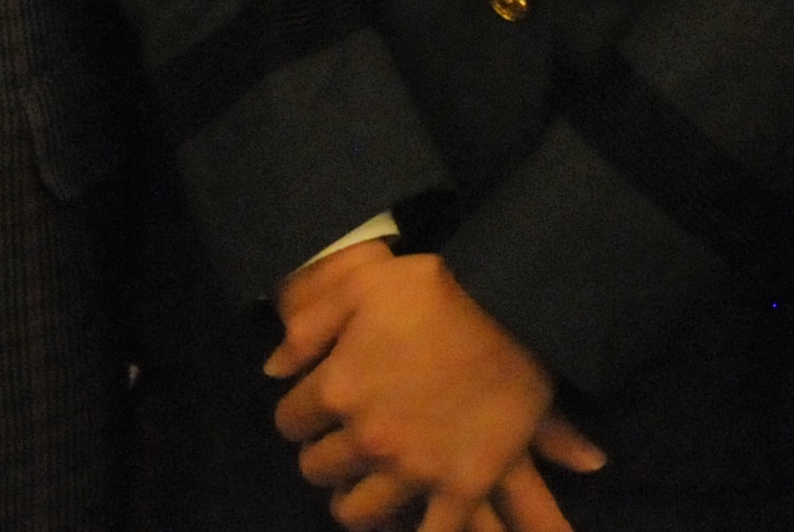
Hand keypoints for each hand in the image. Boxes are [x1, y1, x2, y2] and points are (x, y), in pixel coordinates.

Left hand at [270, 253, 603, 531]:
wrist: (520, 307)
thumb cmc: (441, 288)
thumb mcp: (365, 284)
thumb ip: (309, 326)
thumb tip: (273, 370)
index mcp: (339, 388)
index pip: (289, 421)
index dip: (303, 413)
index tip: (322, 406)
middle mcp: (368, 438)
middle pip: (316, 469)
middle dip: (326, 453)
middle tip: (348, 441)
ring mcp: (414, 470)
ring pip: (355, 513)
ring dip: (355, 498)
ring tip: (370, 481)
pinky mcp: (460, 488)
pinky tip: (410, 520)